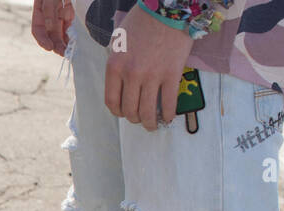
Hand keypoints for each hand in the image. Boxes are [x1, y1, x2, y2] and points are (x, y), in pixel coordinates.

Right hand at [31, 0, 73, 55]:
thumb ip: (47, 9)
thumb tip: (48, 24)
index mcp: (39, 12)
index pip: (38, 30)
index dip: (42, 40)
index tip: (49, 47)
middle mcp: (48, 15)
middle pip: (51, 34)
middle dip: (56, 44)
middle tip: (63, 52)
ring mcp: (59, 14)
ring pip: (60, 31)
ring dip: (65, 42)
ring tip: (70, 49)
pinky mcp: (69, 11)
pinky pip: (69, 24)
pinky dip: (72, 32)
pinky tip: (75, 39)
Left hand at [106, 6, 194, 130]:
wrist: (168, 7)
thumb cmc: (142, 21)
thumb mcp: (118, 41)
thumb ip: (117, 64)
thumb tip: (120, 84)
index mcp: (115, 67)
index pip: (111, 101)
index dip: (118, 112)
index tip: (124, 114)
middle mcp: (131, 74)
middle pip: (129, 109)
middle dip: (134, 119)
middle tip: (139, 119)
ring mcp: (152, 75)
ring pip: (148, 111)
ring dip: (150, 122)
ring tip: (153, 125)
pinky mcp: (172, 73)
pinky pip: (169, 101)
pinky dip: (168, 114)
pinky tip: (169, 117)